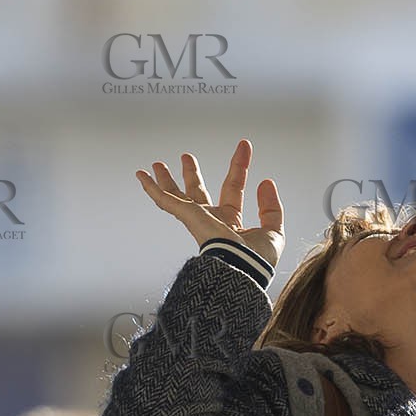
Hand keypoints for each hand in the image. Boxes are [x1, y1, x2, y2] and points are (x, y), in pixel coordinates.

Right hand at [136, 139, 284, 267]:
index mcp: (231, 224)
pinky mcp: (188, 217)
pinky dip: (152, 188)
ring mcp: (198, 219)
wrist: (244, 269)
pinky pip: (166, 200)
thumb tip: (266, 181)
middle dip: (192, 175)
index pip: (233, 188)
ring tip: (159, 164)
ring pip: (178, 195)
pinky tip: (141, 176)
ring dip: (168, 180)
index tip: (244, 146)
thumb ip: (271, 207)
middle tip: (187, 157)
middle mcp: (212, 221)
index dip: (239, 167)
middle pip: (198, 192)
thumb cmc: (258, 260)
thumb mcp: (273, 230)